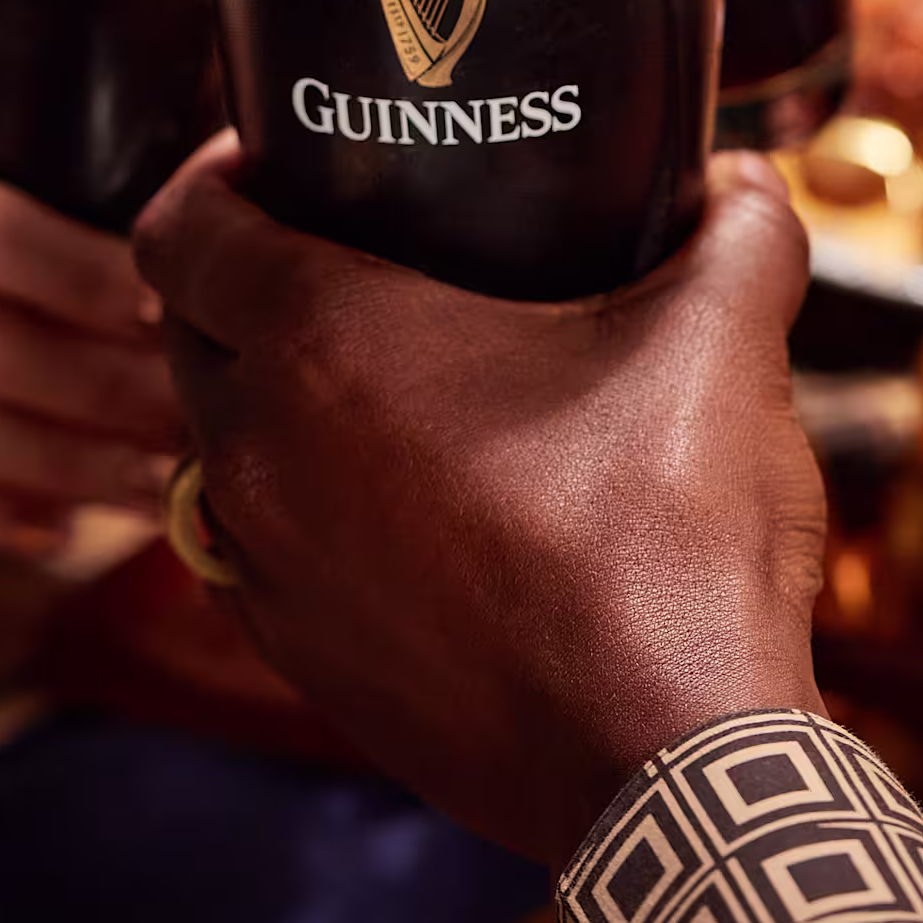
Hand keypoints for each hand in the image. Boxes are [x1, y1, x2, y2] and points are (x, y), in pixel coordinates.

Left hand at [134, 145, 823, 868]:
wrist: (667, 765)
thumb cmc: (671, 542)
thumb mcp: (724, 345)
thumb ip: (737, 231)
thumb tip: (742, 176)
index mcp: (322, 342)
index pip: (180, 227)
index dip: (213, 173)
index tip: (279, 158)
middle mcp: (259, 452)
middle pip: (186, 331)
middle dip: (240, 284)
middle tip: (343, 255)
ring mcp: (268, 569)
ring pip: (216, 448)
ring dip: (267, 405)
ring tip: (374, 383)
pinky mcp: (299, 660)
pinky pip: (256, 554)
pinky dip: (299, 514)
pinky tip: (398, 505)